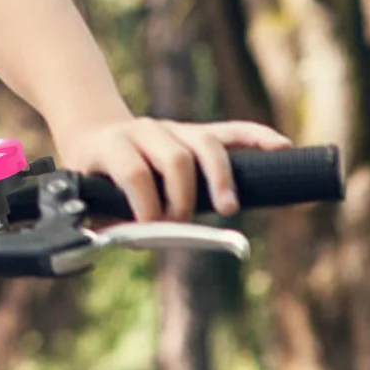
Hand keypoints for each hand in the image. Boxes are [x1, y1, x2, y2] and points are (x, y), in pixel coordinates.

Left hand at [54, 117, 291, 219]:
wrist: (94, 135)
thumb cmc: (95, 175)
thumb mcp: (87, 194)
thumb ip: (104, 219)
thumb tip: (126, 241)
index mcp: (113, 145)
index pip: (135, 171)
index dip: (146, 203)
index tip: (150, 226)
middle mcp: (144, 131)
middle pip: (175, 158)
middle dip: (183, 197)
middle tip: (180, 222)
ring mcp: (172, 129)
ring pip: (205, 144)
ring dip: (220, 177)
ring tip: (227, 208)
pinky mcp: (195, 132)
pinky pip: (231, 131)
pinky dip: (257, 138)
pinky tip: (281, 147)